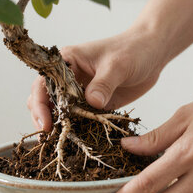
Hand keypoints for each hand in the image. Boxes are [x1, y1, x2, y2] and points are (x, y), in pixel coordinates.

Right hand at [27, 26, 169, 130]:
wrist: (152, 53)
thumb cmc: (132, 50)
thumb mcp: (118, 65)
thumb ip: (104, 83)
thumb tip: (92, 102)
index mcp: (67, 62)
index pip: (43, 83)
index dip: (40, 104)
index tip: (47, 124)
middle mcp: (68, 78)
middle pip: (44, 99)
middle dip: (42, 117)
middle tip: (51, 136)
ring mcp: (80, 92)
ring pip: (59, 111)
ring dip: (57, 125)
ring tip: (59, 142)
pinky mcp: (93, 104)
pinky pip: (78, 119)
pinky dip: (75, 129)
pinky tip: (76, 141)